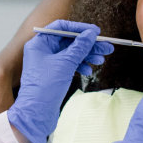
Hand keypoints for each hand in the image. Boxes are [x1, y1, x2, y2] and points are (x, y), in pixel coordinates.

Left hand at [6, 20, 112, 142]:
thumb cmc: (45, 88)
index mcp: (39, 43)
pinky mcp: (53, 75)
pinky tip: (89, 70)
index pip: (61, 28)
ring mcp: (47, 64)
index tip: (95, 31)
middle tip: (106, 47)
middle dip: (88, 44)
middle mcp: (42, 51)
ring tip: (101, 59)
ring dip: (87, 55)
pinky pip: (69, 65)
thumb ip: (79, 47)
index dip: (79, 28)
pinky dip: (80, 66)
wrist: (36, 114)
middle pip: (68, 41)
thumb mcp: (66, 63)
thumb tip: (90, 34)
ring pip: (71, 54)